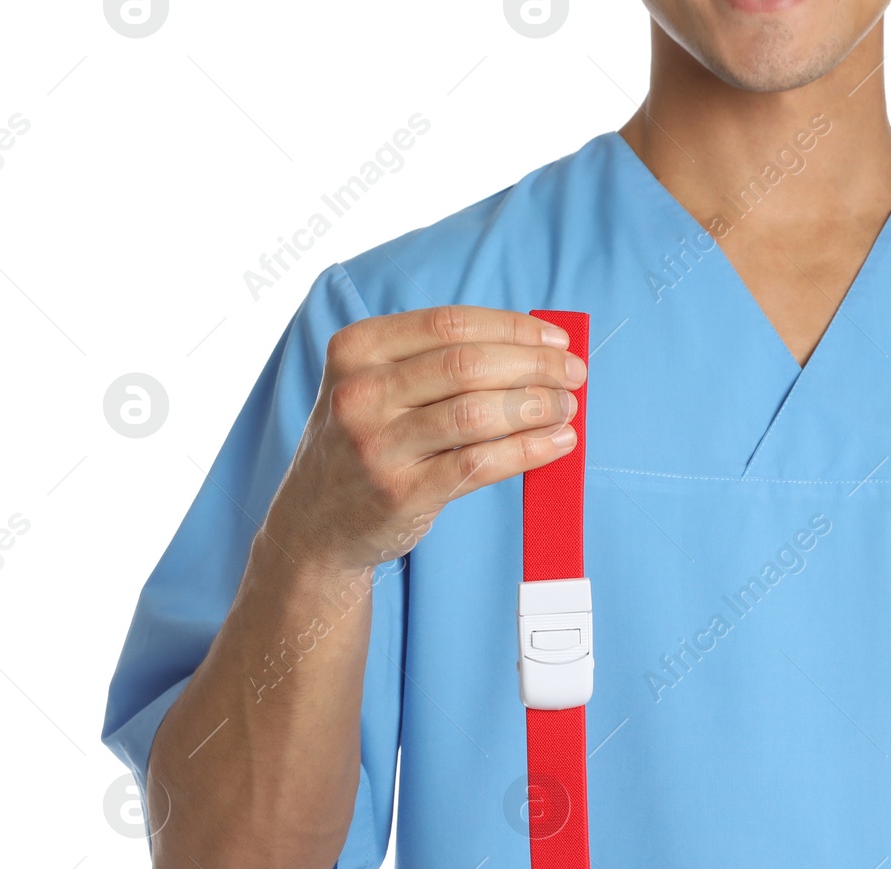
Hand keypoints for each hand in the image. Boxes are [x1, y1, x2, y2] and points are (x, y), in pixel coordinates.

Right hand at [268, 305, 584, 573]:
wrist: (316, 523)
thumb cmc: (367, 442)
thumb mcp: (376, 386)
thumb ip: (438, 362)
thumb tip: (536, 348)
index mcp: (357, 349)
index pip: (451, 323)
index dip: (514, 329)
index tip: (557, 341)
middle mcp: (360, 392)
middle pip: (468, 364)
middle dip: (534, 366)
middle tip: (574, 374)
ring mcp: (377, 444)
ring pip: (477, 412)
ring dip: (536, 407)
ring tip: (567, 409)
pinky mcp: (401, 492)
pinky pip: (480, 463)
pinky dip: (528, 450)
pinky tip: (556, 444)